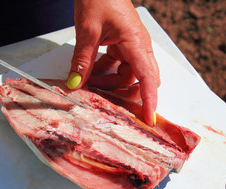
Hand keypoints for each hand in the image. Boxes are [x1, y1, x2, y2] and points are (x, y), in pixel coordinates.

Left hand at [68, 0, 159, 125]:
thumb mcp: (88, 31)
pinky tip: (89, 72)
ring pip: (126, 74)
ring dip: (110, 82)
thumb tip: (75, 85)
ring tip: (89, 83)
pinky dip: (104, 72)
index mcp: (136, 42)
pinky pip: (117, 65)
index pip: (147, 78)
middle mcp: (138, 46)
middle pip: (141, 79)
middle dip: (127, 94)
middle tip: (110, 104)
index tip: (149, 120)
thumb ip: (82, 60)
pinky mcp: (121, 43)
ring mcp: (130, 45)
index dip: (150, 101)